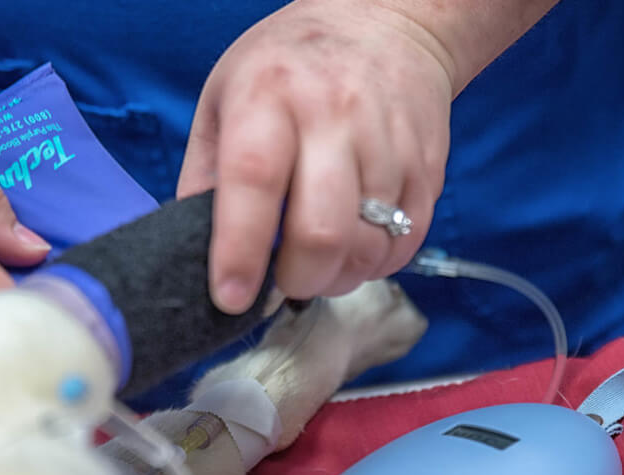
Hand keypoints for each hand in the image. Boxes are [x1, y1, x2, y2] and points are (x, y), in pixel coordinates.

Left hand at [178, 0, 452, 312]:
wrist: (387, 22)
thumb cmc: (288, 67)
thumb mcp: (224, 98)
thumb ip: (205, 175)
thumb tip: (196, 252)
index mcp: (270, 96)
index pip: (255, 180)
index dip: (241, 250)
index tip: (230, 297)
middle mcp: (334, 116)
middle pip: (321, 231)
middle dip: (297, 279)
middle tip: (284, 281)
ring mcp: (389, 142)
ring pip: (368, 247)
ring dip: (338, 277)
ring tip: (319, 264)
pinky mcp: (428, 167)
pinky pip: (406, 244)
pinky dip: (375, 264)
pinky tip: (355, 247)